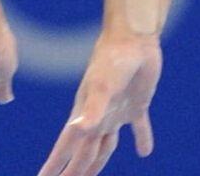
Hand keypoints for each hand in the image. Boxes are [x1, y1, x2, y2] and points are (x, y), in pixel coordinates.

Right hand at [35, 29, 160, 175]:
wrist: (132, 37)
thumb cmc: (113, 59)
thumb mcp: (102, 86)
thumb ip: (92, 110)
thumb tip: (78, 129)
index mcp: (84, 115)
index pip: (67, 148)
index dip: (55, 166)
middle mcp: (97, 117)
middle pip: (84, 152)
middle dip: (74, 171)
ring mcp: (116, 111)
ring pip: (105, 146)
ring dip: (98, 162)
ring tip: (91, 175)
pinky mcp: (136, 105)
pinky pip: (139, 128)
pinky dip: (141, 139)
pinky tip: (144, 151)